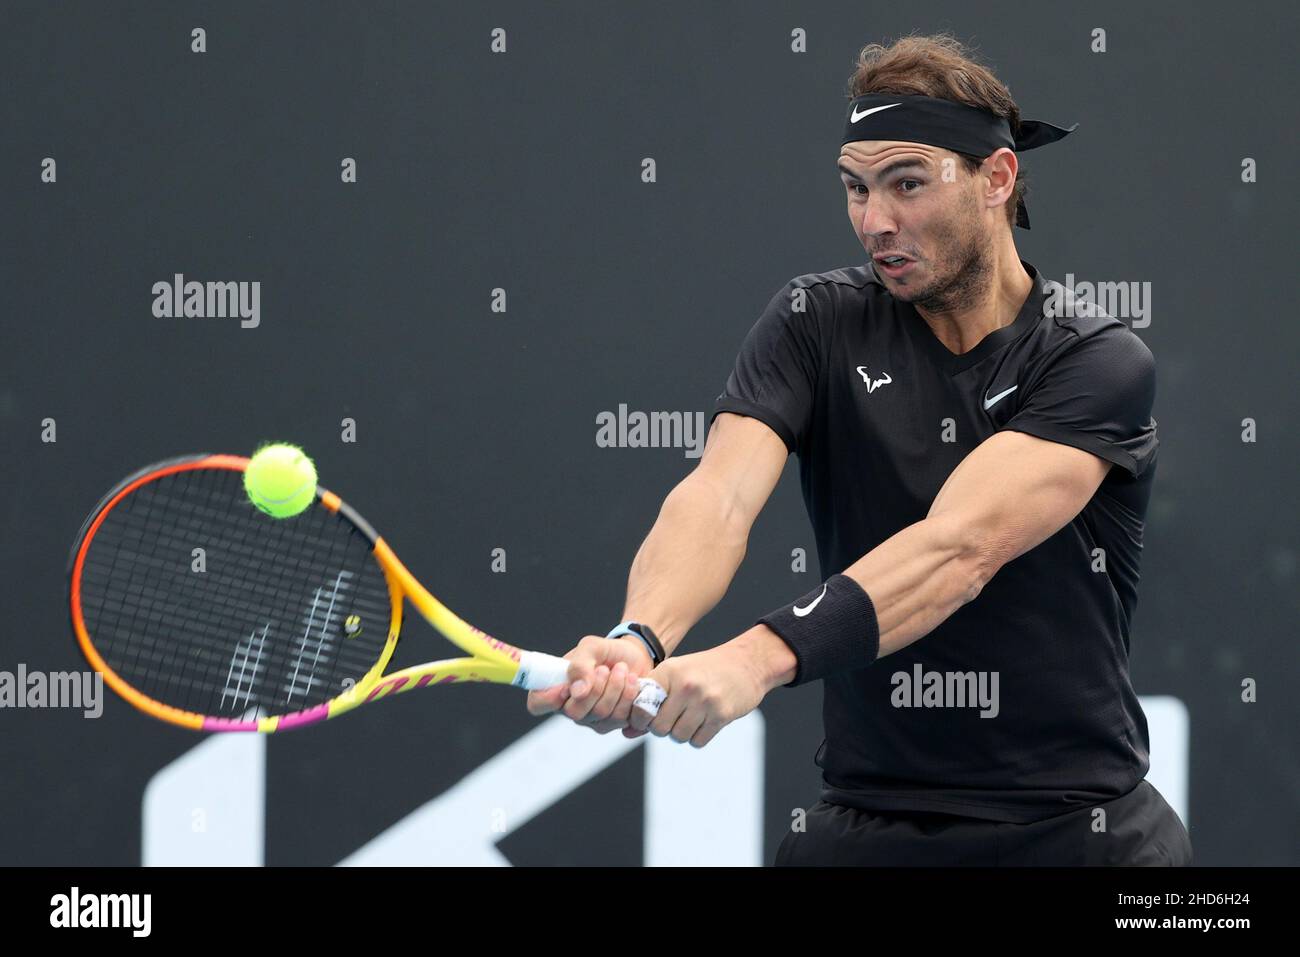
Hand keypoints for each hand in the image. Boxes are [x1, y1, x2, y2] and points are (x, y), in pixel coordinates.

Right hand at [526, 634, 653, 732]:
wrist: (635, 657)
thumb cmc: (607, 652)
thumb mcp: (591, 647)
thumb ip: (580, 664)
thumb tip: (577, 691)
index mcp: (557, 688)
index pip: (537, 704)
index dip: (548, 699)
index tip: (566, 686)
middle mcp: (572, 707)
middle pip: (575, 713)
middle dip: (596, 687)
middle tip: (605, 669)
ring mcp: (593, 720)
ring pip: (602, 715)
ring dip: (616, 687)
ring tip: (622, 670)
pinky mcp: (614, 724)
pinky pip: (622, 719)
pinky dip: (630, 695)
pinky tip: (632, 682)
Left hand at [626, 628, 786, 746]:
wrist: (746, 663)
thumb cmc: (704, 671)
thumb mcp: (676, 675)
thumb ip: (651, 700)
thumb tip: (626, 732)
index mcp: (669, 672)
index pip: (641, 706)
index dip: (641, 718)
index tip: (649, 717)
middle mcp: (685, 686)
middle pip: (658, 727)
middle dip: (663, 728)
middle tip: (673, 719)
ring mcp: (705, 700)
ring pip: (678, 736)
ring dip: (681, 734)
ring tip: (690, 719)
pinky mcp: (722, 714)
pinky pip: (698, 741)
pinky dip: (698, 737)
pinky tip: (704, 722)